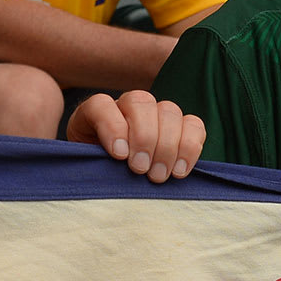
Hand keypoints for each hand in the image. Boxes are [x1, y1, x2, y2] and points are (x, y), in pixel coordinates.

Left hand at [65, 90, 203, 183]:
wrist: (112, 178)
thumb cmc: (99, 173)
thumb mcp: (85, 168)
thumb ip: (94, 161)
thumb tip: (115, 164)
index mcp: (96, 113)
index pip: (101, 106)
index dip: (112, 126)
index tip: (119, 155)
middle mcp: (127, 107)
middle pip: (141, 102)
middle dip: (144, 137)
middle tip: (140, 169)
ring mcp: (157, 114)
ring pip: (169, 111)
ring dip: (167, 145)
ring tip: (159, 175)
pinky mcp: (182, 127)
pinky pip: (194, 125)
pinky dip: (190, 147)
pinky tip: (179, 171)